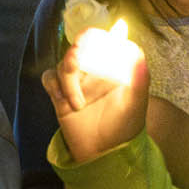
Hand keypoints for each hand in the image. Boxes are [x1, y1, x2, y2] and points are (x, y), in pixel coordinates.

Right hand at [42, 41, 148, 164]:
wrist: (104, 154)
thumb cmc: (124, 127)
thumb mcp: (136, 103)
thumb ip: (138, 77)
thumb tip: (137, 53)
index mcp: (114, 67)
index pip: (107, 41)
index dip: (102, 35)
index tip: (103, 37)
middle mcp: (95, 70)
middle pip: (80, 46)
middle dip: (78, 49)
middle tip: (77, 56)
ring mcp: (77, 81)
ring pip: (64, 63)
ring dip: (68, 78)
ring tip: (78, 101)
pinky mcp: (60, 94)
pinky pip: (50, 78)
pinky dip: (54, 85)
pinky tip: (65, 102)